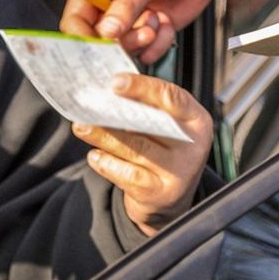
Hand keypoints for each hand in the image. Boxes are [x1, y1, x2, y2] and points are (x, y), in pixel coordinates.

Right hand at [60, 0, 219, 63]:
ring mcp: (130, 19)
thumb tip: (106, 31)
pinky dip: (159, 45)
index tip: (101, 47)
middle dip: (121, 41)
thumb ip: (126, 6)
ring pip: (124, 49)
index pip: (74, 20)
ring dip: (143, 41)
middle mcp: (109, 4)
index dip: (83, 38)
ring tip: (156, 21)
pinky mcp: (149, 29)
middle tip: (141, 32)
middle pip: (99, 41)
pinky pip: (147, 52)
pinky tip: (166, 25)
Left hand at [72, 73, 212, 236]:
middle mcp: (193, 145)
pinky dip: (108, 164)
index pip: (172, 97)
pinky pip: (129, 175)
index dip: (142, 88)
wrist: (170, 196)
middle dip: (118, 113)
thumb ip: (147, 109)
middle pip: (152, 124)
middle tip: (89, 105)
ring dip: (104, 136)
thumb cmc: (163, 148)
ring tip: (82, 127)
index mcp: (196, 119)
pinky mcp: (161, 193)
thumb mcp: (165, 125)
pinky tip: (94, 155)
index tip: (114, 83)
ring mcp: (179, 171)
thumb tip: (110, 92)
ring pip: (136, 149)